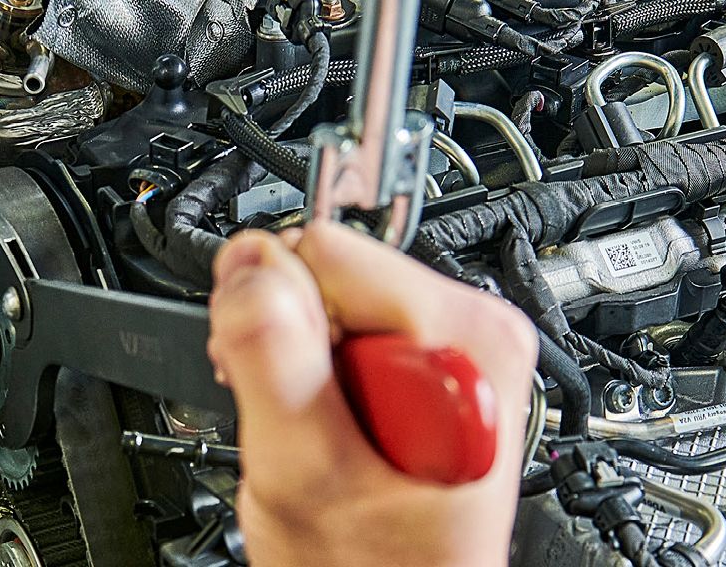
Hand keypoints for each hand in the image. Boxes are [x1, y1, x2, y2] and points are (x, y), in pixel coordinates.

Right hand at [208, 222, 538, 566]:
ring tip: (326, 443)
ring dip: (305, 372)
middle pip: (333, 276)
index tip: (276, 385)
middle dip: (292, 349)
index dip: (275, 317)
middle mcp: (475, 328)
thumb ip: (275, 361)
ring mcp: (458, 349)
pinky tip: (337, 436)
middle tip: (303, 430)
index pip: (328, 252)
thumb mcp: (309, 474)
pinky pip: (352, 340)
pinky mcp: (435, 369)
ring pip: (335, 308)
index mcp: (469, 335)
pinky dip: (324, 386)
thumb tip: (250, 263)